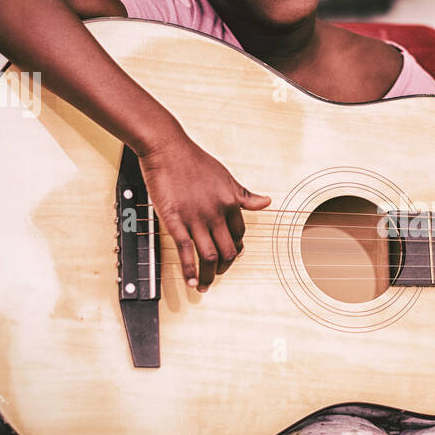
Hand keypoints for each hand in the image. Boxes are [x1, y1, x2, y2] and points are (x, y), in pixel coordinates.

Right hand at [136, 137, 270, 291]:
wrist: (167, 148)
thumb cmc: (194, 160)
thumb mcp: (226, 176)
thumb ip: (244, 195)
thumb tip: (267, 202)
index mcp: (230, 202)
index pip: (239, 235)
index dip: (236, 249)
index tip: (230, 256)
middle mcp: (216, 213)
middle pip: (228, 251)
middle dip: (224, 268)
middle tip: (217, 274)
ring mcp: (196, 218)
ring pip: (209, 256)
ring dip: (209, 276)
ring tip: (204, 286)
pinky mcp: (174, 220)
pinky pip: (186, 251)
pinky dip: (190, 270)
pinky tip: (191, 281)